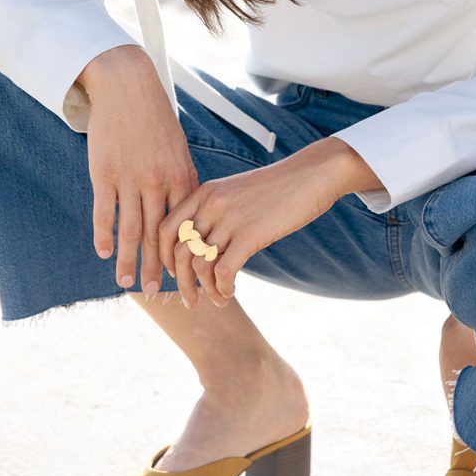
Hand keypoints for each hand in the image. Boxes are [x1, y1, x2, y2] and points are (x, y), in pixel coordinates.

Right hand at [80, 46, 200, 295]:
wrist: (128, 87)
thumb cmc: (155, 119)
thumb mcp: (177, 149)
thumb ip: (181, 180)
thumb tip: (189, 211)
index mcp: (181, 177)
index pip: (185, 227)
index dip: (184, 255)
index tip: (187, 278)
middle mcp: (157, 182)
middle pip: (158, 236)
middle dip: (159, 268)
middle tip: (160, 295)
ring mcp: (130, 179)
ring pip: (130, 230)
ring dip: (128, 261)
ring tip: (127, 284)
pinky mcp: (104, 174)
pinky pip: (104, 212)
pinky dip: (103, 236)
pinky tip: (103, 254)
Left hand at [159, 144, 346, 308]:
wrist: (311, 174)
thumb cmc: (277, 188)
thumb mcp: (236, 193)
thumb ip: (215, 213)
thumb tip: (203, 246)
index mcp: (203, 192)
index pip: (165, 230)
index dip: (163, 258)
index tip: (175, 275)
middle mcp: (211, 204)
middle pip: (178, 252)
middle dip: (181, 283)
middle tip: (191, 300)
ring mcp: (230, 218)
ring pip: (199, 265)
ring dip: (205, 290)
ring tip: (218, 299)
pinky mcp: (251, 233)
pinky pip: (223, 271)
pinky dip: (223, 288)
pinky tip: (231, 291)